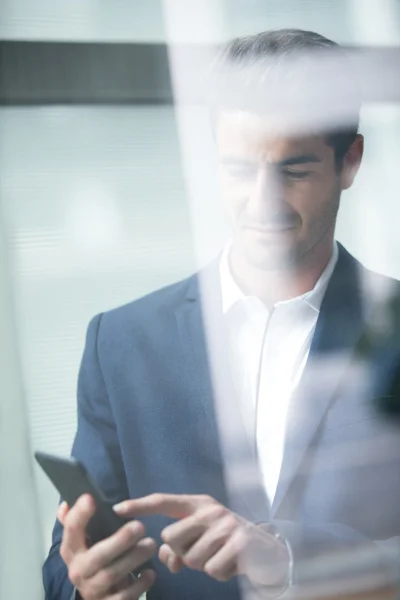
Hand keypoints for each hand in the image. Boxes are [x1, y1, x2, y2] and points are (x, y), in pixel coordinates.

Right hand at [58, 494, 156, 599]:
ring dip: (133, 559)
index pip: (71, 531)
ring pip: (111, 575)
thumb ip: (76, 522)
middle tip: (140, 526)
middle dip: (119, 541)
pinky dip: (138, 585)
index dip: (79, 515)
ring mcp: (91, 590)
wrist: (98, 595)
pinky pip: (123, 597)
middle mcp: (78, 571)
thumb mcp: (86, 541)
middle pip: (97, 556)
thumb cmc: (95, 558)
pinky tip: (150, 573)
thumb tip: (65, 505)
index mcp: (71, 551)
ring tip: (151, 545)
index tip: (91, 498)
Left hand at [114, 493, 288, 586]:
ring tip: (218, 555)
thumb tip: (164, 556)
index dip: (140, 505)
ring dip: (202, 565)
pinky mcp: (240, 543)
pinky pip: (212, 569)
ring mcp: (226, 525)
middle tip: (200, 551)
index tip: (117, 509)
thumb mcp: (203, 537)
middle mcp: (211, 510)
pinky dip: (218, 573)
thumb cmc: (226, 541)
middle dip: (181, 552)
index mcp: (199, 503)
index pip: (164, 501)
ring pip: (191, 558)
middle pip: (172, 537)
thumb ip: (179, 544)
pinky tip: (230, 564)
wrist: (267, 548)